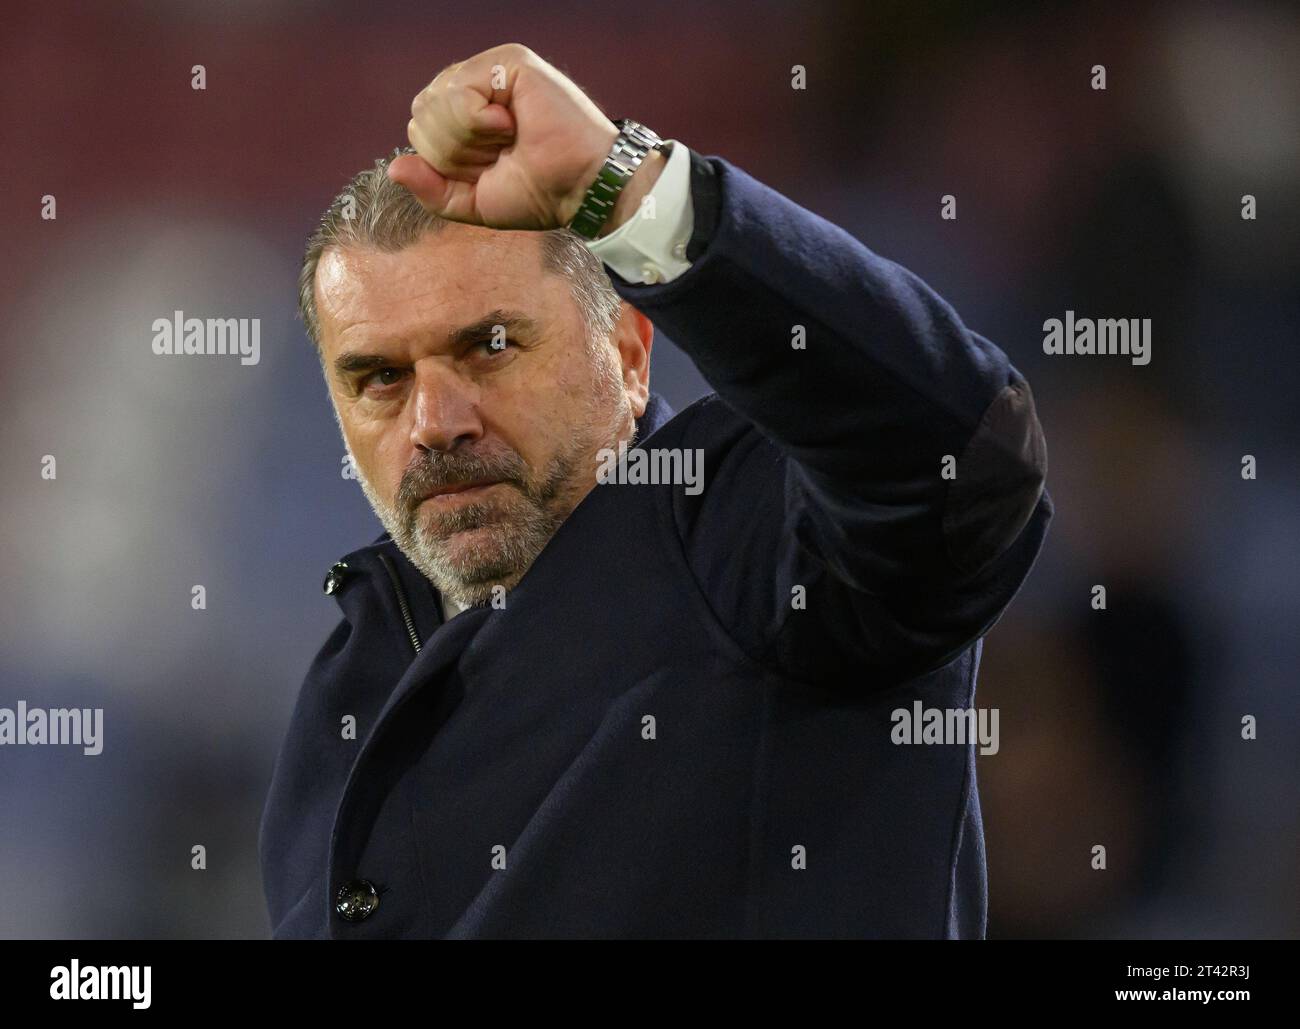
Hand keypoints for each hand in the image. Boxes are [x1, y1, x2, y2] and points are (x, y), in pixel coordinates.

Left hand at [389, 43, 620, 230]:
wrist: (578, 189)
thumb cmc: (538, 195)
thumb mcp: (473, 202)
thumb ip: (433, 190)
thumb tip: (394, 168)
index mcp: (464, 116)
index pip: (419, 131)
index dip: (446, 163)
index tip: (490, 168)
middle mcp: (474, 88)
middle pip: (420, 115)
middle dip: (454, 153)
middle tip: (500, 155)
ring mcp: (489, 71)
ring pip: (434, 103)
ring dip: (468, 139)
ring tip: (509, 139)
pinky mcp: (506, 62)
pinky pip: (457, 92)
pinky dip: (478, 122)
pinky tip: (511, 124)